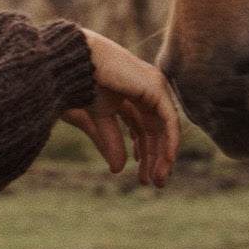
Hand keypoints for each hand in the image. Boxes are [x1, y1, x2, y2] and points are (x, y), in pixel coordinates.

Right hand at [62, 29, 180, 187]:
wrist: (78, 65)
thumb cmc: (82, 85)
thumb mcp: (100, 119)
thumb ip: (111, 141)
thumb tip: (118, 170)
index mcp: (132, 93)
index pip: (144, 127)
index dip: (144, 153)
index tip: (142, 177)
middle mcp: (146, 89)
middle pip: (156, 129)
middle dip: (155, 157)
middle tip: (154, 182)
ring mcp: (154, 86)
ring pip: (165, 127)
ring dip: (163, 154)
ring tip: (158, 178)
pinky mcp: (156, 87)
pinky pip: (169, 120)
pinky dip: (170, 141)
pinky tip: (167, 160)